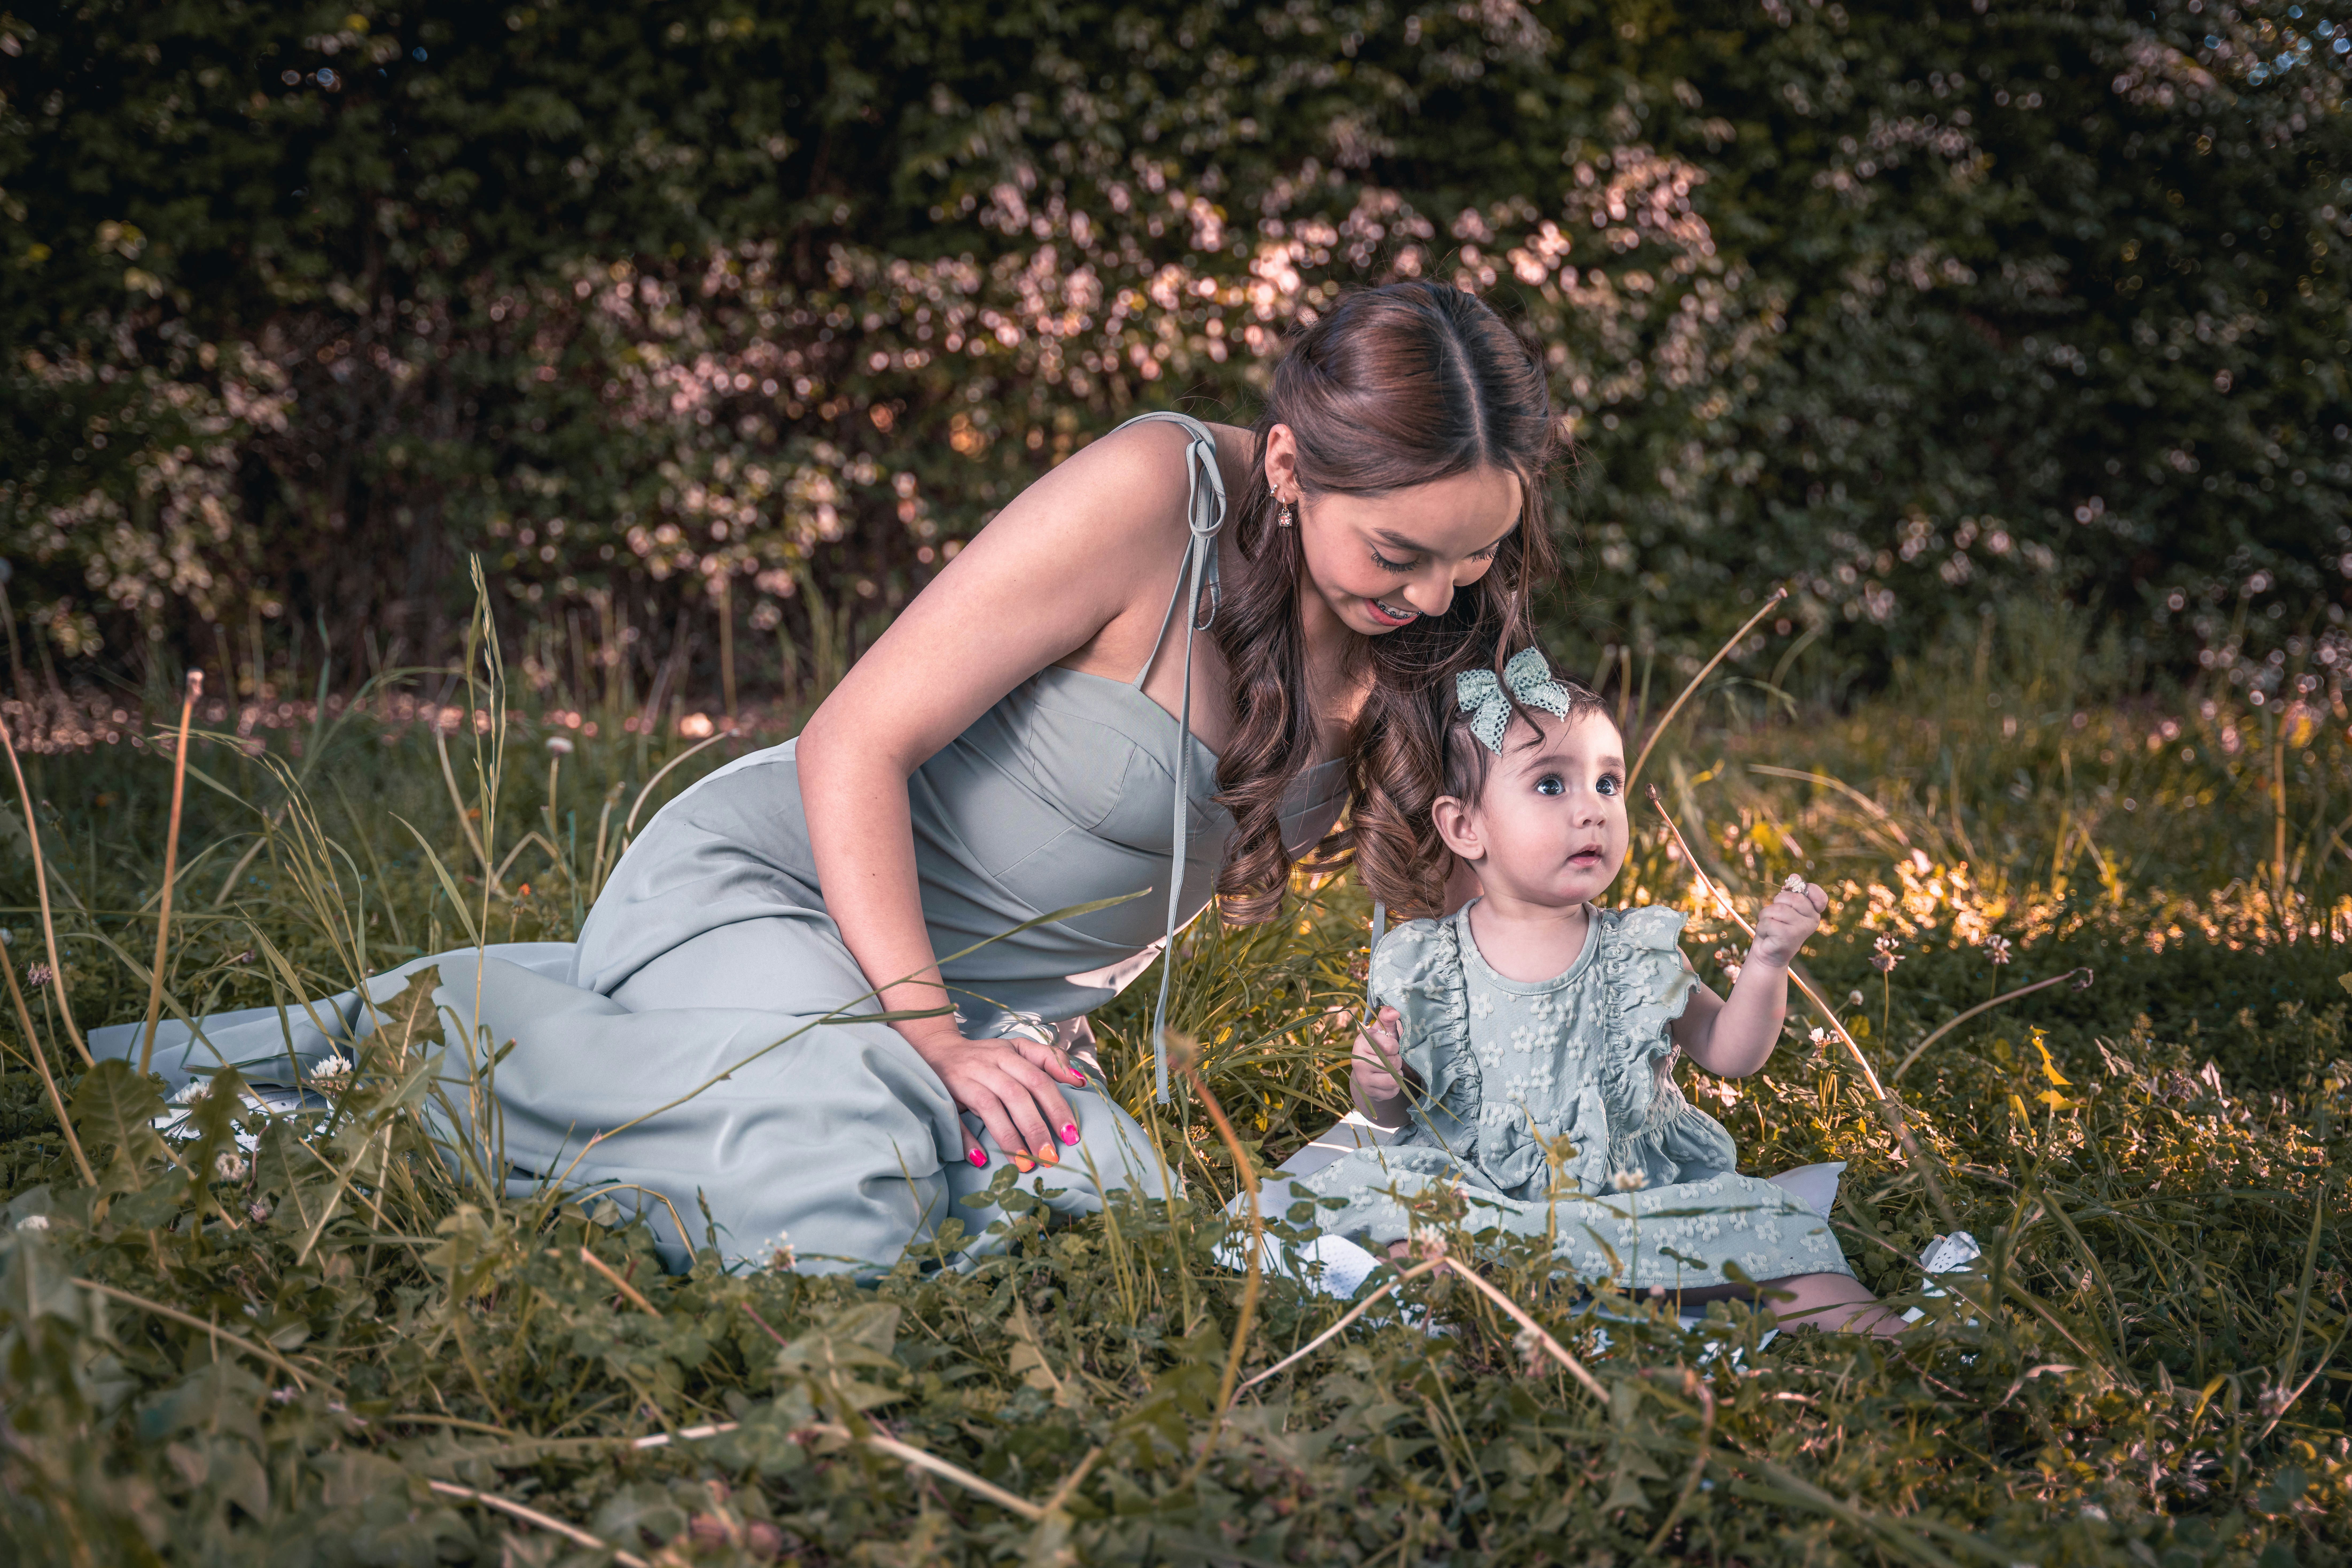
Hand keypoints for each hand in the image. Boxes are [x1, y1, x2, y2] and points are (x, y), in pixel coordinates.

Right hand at [912, 1030, 1088, 1170]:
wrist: (936, 1049)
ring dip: (1009, 1137)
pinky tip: (980, 1159)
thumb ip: (1049, 1059)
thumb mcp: (1018, 1049)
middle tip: (1051, 1157)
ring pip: (989, 1107)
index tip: (1072, 1135)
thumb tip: (1080, 1080)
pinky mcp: (944, 1094)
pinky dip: (966, 1139)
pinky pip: (955, 1119)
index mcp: (1008, 1054)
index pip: (1038, 1079)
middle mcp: (987, 1065)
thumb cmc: (986, 1055)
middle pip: (1016, 1095)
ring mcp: (964, 1079)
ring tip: (1025, 1164)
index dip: (1056, 1106)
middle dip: (1036, 1128)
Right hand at [1351, 1006, 1407, 1109]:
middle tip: (1390, 1059)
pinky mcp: (1370, 1092)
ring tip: (1390, 1069)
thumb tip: (1395, 1011)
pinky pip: (1392, 1090)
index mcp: (1361, 1042)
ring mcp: (1363, 1079)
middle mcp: (1358, 1061)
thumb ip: (1387, 1019)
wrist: (1366, 1073)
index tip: (1390, 1047)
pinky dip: (1395, 1086)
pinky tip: (1387, 1080)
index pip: (1390, 1045)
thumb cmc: (1378, 1048)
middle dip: (1396, 1061)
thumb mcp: (1382, 1032)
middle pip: (1392, 1063)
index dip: (1395, 1046)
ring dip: (1397, 1073)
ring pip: (1393, 1079)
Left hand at [1748, 879, 1827, 969]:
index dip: (1810, 889)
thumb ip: (1790, 892)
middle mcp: (1812, 921)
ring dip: (1766, 916)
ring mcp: (1802, 929)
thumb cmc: (1776, 927)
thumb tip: (1794, 875)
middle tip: (1774, 914)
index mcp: (1813, 912)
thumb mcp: (1783, 907)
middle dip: (1777, 902)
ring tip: (1769, 926)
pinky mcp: (1789, 936)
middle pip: (1793, 898)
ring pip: (1778, 909)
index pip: (1820, 896)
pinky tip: (1767, 936)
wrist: (1769, 953)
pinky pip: (1769, 922)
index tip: (1798, 890)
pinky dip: (1762, 927)